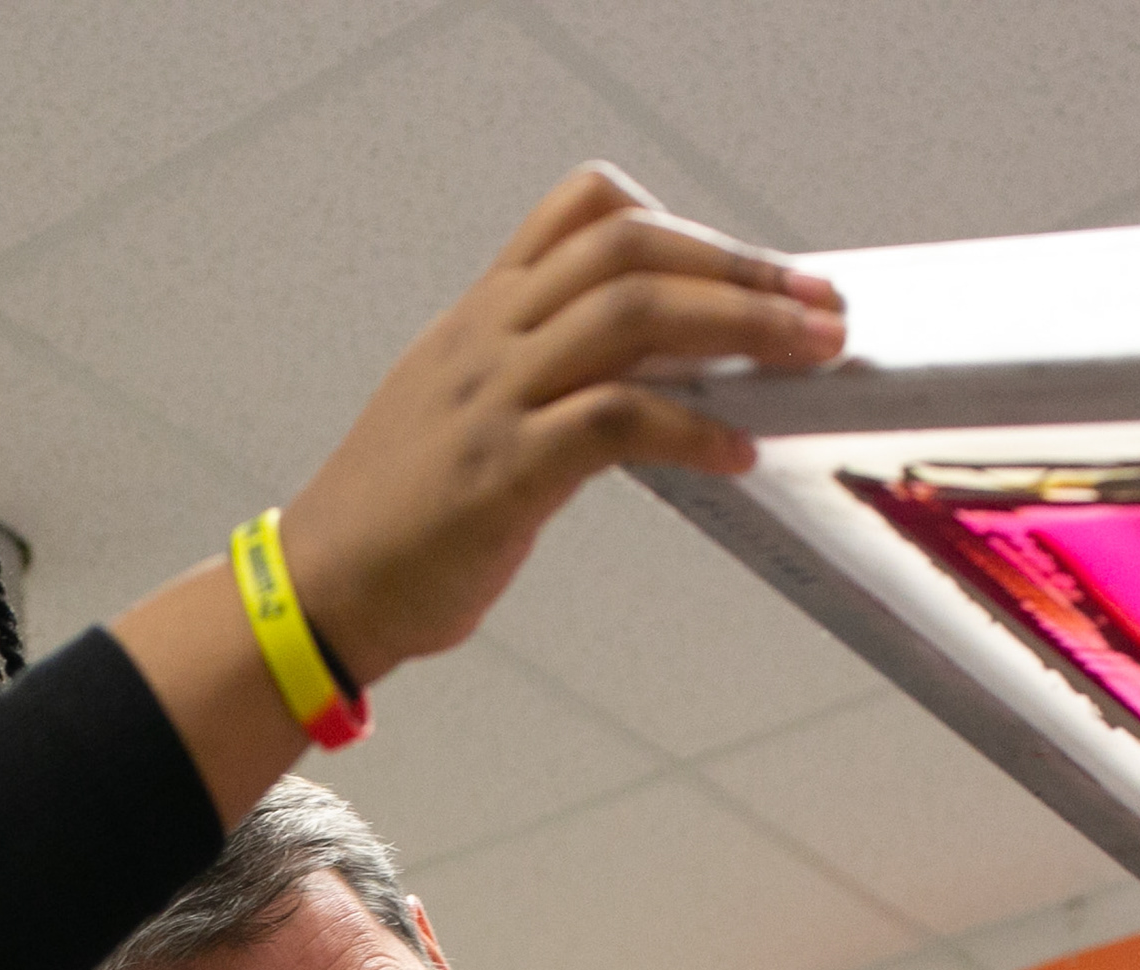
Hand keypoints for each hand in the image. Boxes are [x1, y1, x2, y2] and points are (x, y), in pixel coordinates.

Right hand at [279, 164, 843, 686]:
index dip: (682, 223)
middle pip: (630, 246)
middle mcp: (488, 338)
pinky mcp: (501, 475)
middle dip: (742, 267)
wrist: (319, 591)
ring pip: (633, 315)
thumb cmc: (397, 516)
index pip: (584, 208)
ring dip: (742, 327)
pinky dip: (693, 428)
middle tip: (820, 305)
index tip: (748, 271)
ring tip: (811, 356)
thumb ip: (541, 374)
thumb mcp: (461, 408)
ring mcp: (492, 401)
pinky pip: (616, 422)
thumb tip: (656, 371)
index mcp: (482, 316)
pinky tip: (737, 450)